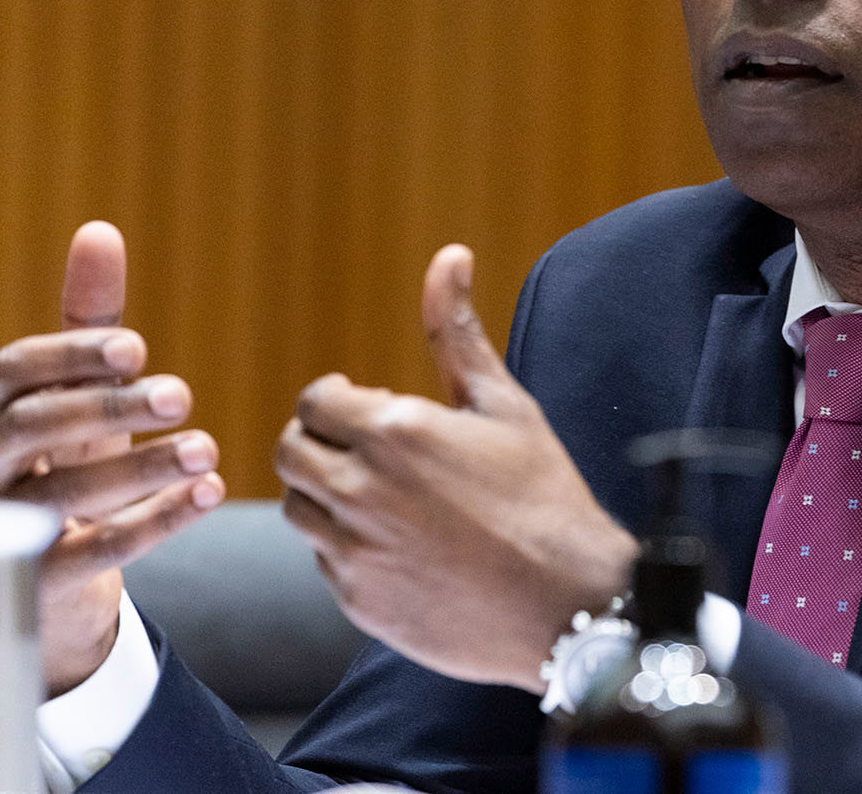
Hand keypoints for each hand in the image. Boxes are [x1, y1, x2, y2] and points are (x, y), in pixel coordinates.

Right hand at [0, 221, 225, 695]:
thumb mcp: (76, 395)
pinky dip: (152, 524)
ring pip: (58, 497)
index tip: (136, 347)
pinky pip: (91, 554)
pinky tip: (205, 496)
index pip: (12, 372)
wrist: (49, 582)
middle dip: (106, 409)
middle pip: (30, 430)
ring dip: (139, 469)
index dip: (70, 355)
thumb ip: (87, 321)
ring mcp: (1, 533)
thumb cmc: (61, 465)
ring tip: (208, 450)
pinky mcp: (36, 588)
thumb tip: (99, 231)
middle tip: (181, 395)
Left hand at [275, 244, 638, 691]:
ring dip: (325, 494)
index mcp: (393, 431)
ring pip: (298, 508)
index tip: (367, 408)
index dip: (338, 401)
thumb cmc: (543, 495)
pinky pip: (325, 560)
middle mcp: (360, 489)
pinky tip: (402, 546)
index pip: (315, 401)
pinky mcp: (357, 599)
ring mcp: (354, 549)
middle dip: (319, 442)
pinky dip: (347, 547)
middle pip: (292, 453)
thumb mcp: (504, 404)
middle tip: (365, 450)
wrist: (568, 606)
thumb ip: (456, 331)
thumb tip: (448, 255)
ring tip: (382, 497)